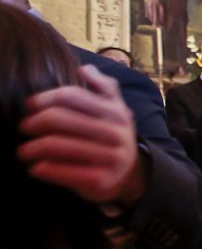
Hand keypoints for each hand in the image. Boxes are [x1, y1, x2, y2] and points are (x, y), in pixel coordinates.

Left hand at [18, 65, 146, 203]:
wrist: (131, 174)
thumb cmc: (112, 137)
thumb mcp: (116, 109)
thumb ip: (104, 86)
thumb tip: (84, 68)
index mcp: (115, 111)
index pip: (72, 96)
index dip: (46, 97)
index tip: (30, 104)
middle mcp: (114, 133)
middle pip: (60, 119)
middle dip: (34, 122)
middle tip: (24, 127)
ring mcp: (108, 157)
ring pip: (57, 145)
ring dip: (32, 148)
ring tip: (24, 151)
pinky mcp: (100, 180)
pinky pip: (63, 172)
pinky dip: (44, 169)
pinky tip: (36, 168)